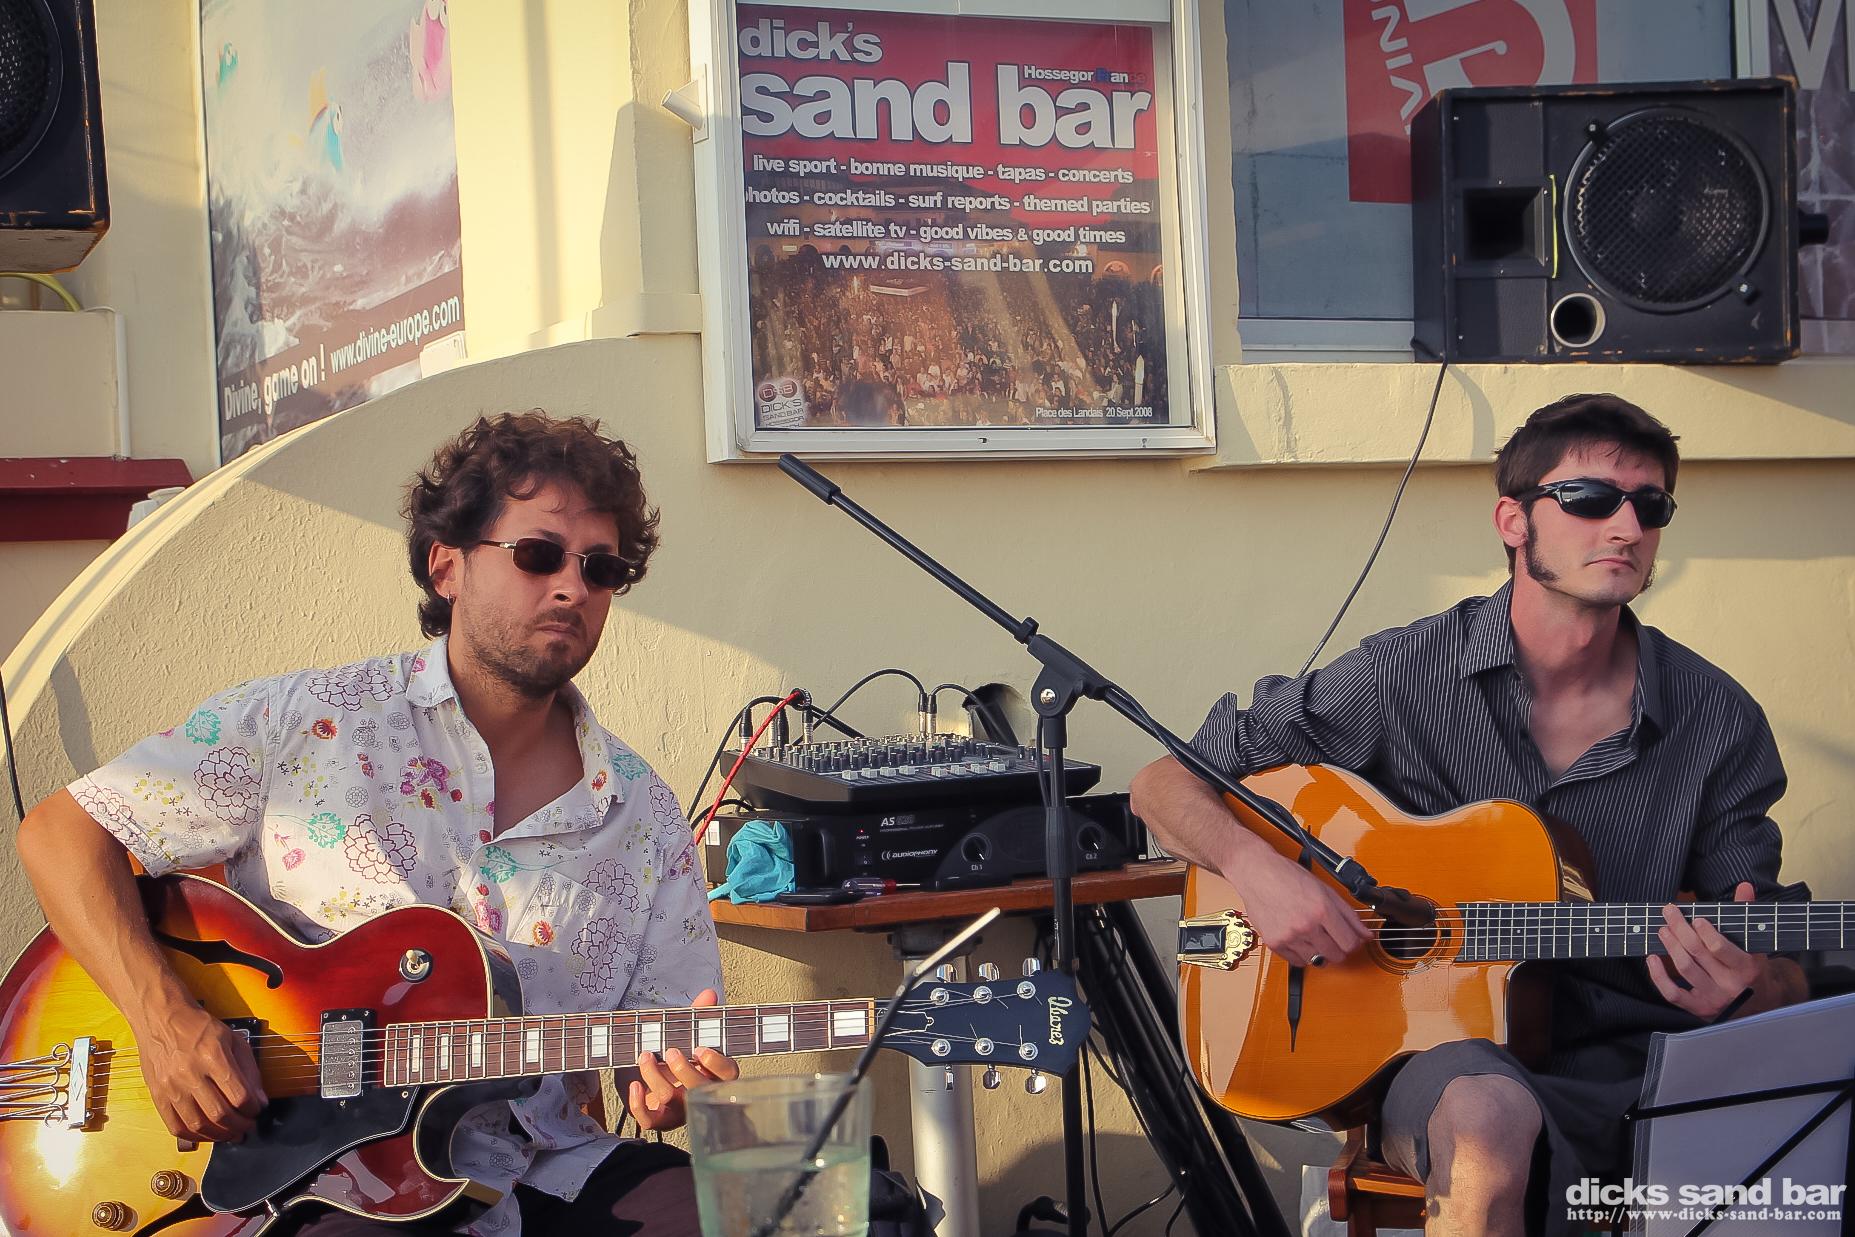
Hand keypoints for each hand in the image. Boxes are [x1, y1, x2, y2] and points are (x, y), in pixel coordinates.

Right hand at [133, 1001, 265, 1143]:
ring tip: (232, 1133)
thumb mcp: (234, 1040)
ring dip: (220, 1135)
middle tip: (248, 1126)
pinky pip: (176, 1126)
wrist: (163, 1019)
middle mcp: (190, 1073)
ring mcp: (171, 1087)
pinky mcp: (157, 1096)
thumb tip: (260, 1101)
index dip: (253, 1108)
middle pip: (220, 1114)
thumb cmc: (200, 1028)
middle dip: (240, 1125)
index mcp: (213, 1056)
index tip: (258, 1109)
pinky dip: (195, 1136)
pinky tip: (208, 1133)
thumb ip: (249, 1071)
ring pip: (198, 1125)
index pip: (239, 1095)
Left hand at [626, 989, 740, 1132]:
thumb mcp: (683, 1033)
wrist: (644, 1073)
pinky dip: (639, 1104)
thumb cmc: (671, 1053)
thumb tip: (709, 994)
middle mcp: (700, 1093)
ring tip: (645, 1056)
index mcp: (713, 1073)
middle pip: (700, 1089)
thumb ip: (697, 1015)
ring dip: (655, 1076)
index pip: (728, 1074)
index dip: (717, 1064)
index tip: (701, 1049)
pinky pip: (649, 1121)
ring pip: (671, 1099)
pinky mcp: (657, 1119)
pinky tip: (635, 1085)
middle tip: (670, 1051)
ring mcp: (679, 1109)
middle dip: (684, 1070)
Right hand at [1234, 849, 1373, 968]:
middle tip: (1333, 938)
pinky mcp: (1274, 943)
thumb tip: (1365, 933)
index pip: (1350, 943)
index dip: (1354, 943)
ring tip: (1314, 936)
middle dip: (1339, 949)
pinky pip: (1297, 962)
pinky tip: (1300, 939)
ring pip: (1317, 961)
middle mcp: (1306, 925)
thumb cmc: (1288, 876)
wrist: (1257, 873)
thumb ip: (1349, 914)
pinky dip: (1302, 954)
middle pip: (1336, 956)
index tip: (1350, 939)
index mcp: (1322, 910)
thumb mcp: (1325, 890)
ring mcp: (1289, 936)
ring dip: (1320, 952)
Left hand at [1647, 882, 1767, 1018]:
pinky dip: (1658, 976)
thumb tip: (1744, 885)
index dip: (1705, 932)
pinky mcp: (1698, 1008)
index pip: (1720, 949)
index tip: (1695, 918)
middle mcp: (1730, 985)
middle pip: (1697, 954)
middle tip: (1669, 913)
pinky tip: (1652, 958)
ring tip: (1662, 930)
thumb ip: (1746, 913)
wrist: (1761, 1005)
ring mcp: (1713, 999)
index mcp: (1746, 968)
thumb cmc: (1754, 968)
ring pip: (1685, 969)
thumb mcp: (1754, 943)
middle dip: (1680, 930)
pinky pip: (1672, 994)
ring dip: (1670, 946)